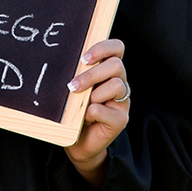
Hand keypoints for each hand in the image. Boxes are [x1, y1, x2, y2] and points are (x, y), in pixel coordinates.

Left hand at [64, 38, 129, 188]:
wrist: (78, 142)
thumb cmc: (73, 111)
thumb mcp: (74, 88)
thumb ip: (77, 73)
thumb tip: (69, 61)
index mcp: (108, 70)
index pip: (117, 48)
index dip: (103, 48)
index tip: (84, 58)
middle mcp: (119, 82)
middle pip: (116, 65)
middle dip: (92, 74)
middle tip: (72, 86)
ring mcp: (122, 101)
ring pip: (116, 85)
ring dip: (93, 94)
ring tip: (80, 104)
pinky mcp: (121, 119)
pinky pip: (107, 110)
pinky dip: (92, 113)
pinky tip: (85, 118)